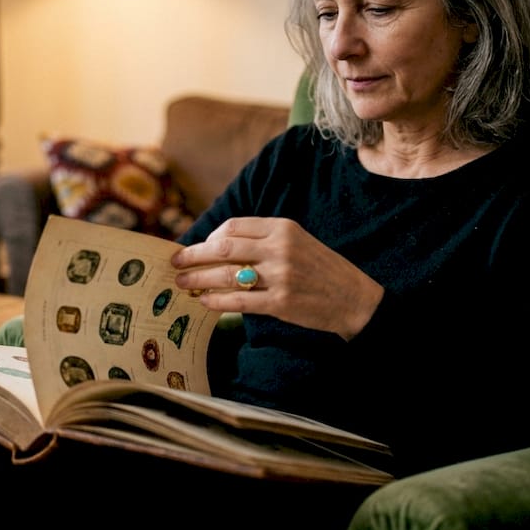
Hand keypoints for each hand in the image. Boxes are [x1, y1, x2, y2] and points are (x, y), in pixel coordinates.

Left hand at [171, 217, 382, 340]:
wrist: (354, 298)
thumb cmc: (321, 270)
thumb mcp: (297, 242)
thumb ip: (263, 242)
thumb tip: (218, 248)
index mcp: (282, 228)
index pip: (233, 227)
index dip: (209, 238)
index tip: (198, 248)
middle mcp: (280, 248)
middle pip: (223, 248)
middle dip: (193, 255)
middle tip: (175, 262)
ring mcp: (280, 275)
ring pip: (226, 275)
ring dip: (198, 279)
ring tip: (183, 284)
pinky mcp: (281, 302)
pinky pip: (238, 301)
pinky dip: (217, 301)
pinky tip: (205, 302)